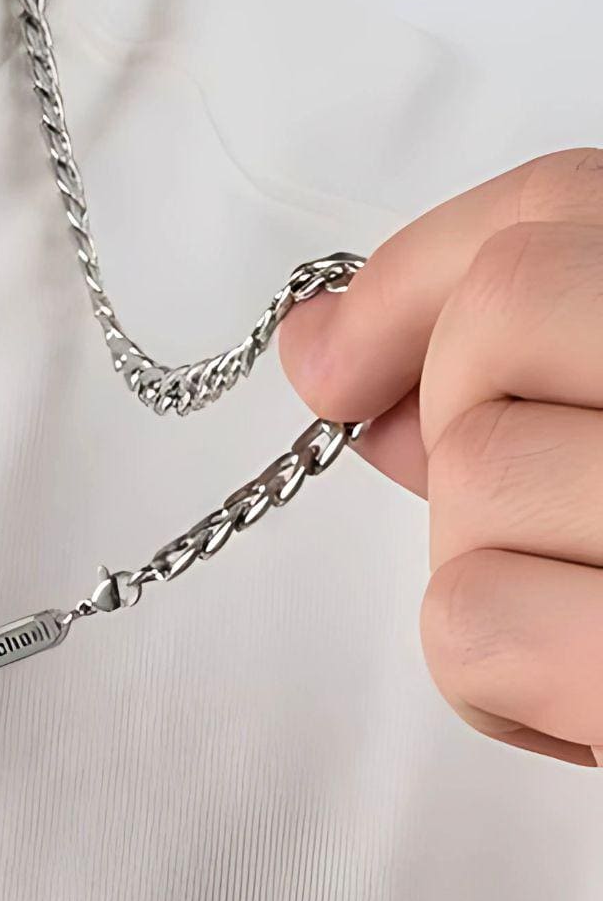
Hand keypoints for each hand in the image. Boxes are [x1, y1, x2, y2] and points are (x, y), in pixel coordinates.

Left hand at [280, 149, 602, 768]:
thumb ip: (519, 383)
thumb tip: (325, 348)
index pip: (559, 206)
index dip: (413, 279)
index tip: (339, 362)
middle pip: (503, 313)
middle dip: (465, 418)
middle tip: (546, 513)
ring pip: (472, 476)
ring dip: (490, 565)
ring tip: (597, 613)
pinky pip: (469, 621)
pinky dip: (499, 676)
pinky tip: (584, 694)